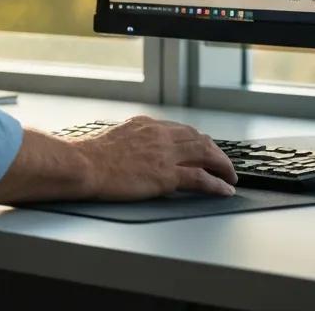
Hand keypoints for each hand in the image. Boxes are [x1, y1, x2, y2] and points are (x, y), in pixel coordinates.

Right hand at [73, 116, 236, 199]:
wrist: (85, 164)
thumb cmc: (92, 156)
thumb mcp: (116, 137)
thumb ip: (133, 138)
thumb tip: (138, 147)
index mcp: (146, 124)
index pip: (181, 129)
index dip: (198, 140)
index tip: (205, 148)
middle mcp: (159, 134)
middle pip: (198, 138)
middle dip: (215, 151)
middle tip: (224, 163)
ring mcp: (164, 154)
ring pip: (205, 154)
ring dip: (222, 166)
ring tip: (230, 176)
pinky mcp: (166, 175)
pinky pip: (200, 178)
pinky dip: (217, 184)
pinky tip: (224, 190)